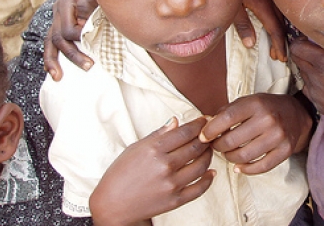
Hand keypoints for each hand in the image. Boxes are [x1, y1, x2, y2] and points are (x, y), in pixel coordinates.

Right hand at [44, 0, 96, 79]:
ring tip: (58, 76)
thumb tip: (82, 20)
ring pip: (50, 43)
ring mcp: (56, 20)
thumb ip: (90, 1)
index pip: (68, 28)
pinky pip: (50, 45)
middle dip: (73, 54)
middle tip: (88, 66)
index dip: (80, 38)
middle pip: (59, 38)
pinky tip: (52, 71)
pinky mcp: (58, 27)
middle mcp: (57, 12)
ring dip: (54, 61)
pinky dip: (50, 58)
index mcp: (66, 3)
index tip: (93, 42)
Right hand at [89, 117, 213, 225]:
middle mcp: (164, 166)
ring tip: (208, 151)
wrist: (112, 204)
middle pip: (196, 147)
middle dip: (206, 138)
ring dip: (208, 155)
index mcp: (154, 149)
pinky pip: (199, 188)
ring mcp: (171, 184)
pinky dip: (208, 179)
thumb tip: (175, 121)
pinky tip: (211, 172)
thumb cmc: (121, 172)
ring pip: (201, 165)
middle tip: (209, 134)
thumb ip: (158, 134)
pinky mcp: (175, 200)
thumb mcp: (136, 148)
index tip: (204, 120)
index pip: (185, 132)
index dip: (198, 124)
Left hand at [199, 94, 311, 174]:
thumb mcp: (246, 101)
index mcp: (256, 103)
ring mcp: (278, 136)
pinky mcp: (285, 151)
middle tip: (216, 146)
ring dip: (230, 158)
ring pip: (243, 157)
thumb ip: (225, 112)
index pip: (226, 118)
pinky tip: (238, 166)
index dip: (210, 130)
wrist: (296, 114)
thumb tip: (204, 128)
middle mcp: (268, 119)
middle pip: (232, 141)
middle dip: (218, 146)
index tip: (203, 137)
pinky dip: (245, 169)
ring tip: (228, 153)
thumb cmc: (265, 108)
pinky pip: (260, 167)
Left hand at [238, 0, 286, 60]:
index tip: (279, 56)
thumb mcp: (231, 6)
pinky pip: (279, 6)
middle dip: (281, 40)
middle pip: (282, 23)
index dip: (279, 44)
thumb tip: (251, 44)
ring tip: (278, 44)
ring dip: (281, 29)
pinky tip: (276, 23)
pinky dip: (280, 18)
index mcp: (263, 4)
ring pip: (283, 14)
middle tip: (279, 56)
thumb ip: (242, 25)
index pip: (276, 28)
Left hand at [290, 40, 323, 146]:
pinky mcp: (317, 104)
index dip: (301, 40)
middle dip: (302, 51)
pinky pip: (308, 87)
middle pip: (296, 58)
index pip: (296, 46)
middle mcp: (315, 77)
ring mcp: (314, 92)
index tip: (312, 39)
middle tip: (316, 49)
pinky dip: (313, 82)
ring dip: (309, 66)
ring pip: (302, 73)